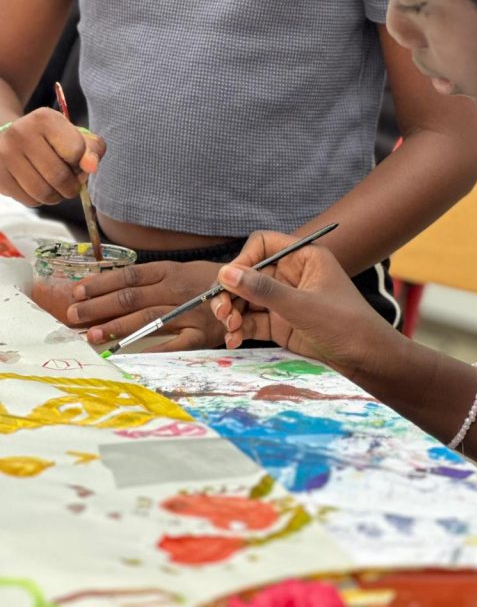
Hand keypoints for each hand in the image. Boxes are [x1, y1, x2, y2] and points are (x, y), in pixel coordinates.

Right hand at [0, 109, 103, 205]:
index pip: (76, 151)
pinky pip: (28, 200)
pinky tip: (38, 187)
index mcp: (45, 119)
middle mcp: (21, 133)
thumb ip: (92, 149)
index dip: (82, 164)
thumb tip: (91, 166)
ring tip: (56, 187)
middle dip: (72, 187)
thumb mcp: (74, 135)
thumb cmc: (49, 140)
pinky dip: (39, 200)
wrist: (8, 139)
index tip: (76, 163)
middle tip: (71, 184)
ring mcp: (5, 155)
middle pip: (59, 176)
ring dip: (57, 196)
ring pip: (43, 193)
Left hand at [66, 258, 227, 351]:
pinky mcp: (203, 335)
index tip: (77, 291)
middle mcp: (179, 288)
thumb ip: (152, 279)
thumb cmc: (209, 284)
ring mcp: (191, 311)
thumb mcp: (182, 271)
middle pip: (132, 296)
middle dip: (99, 306)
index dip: (102, 283)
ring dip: (117, 327)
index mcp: (171, 271)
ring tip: (91, 334)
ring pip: (148, 318)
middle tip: (72, 314)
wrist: (254, 290)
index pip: (130, 275)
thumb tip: (111, 286)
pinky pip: (176, 344)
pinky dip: (153, 350)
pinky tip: (130, 356)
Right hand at [211, 230, 401, 381]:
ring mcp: (285, 299)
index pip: (263, 245)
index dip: (243, 260)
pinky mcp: (281, 322)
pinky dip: (240, 328)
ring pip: (246, 298)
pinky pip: (252, 319)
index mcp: (303, 257)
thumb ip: (263, 290)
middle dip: (232, 292)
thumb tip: (226, 273)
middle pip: (248, 273)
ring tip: (229, 329)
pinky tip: (234, 340)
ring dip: (232, 312)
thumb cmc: (345, 325)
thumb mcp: (302, 306)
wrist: (367, 359)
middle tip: (222, 313)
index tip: (228, 281)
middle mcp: (291, 274)